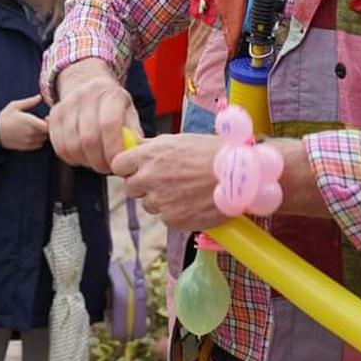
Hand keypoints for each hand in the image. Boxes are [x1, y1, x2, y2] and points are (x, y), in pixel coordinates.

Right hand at [0, 95, 49, 150]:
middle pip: (47, 133)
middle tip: (43, 121)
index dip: (49, 122)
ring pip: (43, 139)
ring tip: (37, 128)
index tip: (46, 117)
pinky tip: (34, 134)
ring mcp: (29, 141)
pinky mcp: (26, 147)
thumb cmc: (5, 117)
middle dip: (47, 127)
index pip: (47, 126)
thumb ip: (29, 102)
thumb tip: (40, 96)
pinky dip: (39, 140)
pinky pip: (38, 145)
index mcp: (30, 122)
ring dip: (43, 134)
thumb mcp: (15, 106)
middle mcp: (31, 133)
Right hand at [47, 58, 140, 173]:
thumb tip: (135, 158)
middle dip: (99, 161)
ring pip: (72, 145)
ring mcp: (67, 104)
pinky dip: (71, 158)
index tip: (118, 165)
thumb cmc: (114, 108)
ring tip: (95, 161)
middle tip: (107, 168)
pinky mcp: (54, 115)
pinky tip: (82, 156)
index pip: (109, 124)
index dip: (113, 149)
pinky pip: (59, 146)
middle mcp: (87, 95)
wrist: (89, 86)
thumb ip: (134, 137)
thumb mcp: (130, 116)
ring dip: (85, 161)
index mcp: (111, 94)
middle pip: (89, 138)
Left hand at [111, 133, 227, 230]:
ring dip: (162, 201)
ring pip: (149, 205)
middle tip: (166, 182)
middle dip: (144, 186)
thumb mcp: (180, 140)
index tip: (138, 169)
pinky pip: (166, 218)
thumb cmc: (214, 153)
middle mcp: (150, 177)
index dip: (128, 168)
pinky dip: (177, 213)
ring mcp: (160, 200)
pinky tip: (194, 203)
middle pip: (131, 188)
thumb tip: (135, 147)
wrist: (242, 175)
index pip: (118, 164)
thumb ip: (153, 147)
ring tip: (187, 191)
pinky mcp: (173, 219)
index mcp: (150, 154)